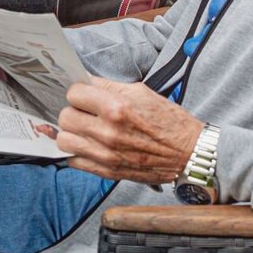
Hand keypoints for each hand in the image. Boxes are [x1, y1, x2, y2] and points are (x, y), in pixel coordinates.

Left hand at [54, 78, 203, 184]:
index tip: (85, 95)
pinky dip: (78, 152)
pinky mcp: (107, 172)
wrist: (188, 153)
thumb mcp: (141, 92)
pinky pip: (74, 161)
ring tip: (85, 129)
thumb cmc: (168, 121)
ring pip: (64, 140)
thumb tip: (86, 81)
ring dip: (72, 132)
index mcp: (116, 108)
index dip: (79, 92)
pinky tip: (90, 146)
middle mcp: (107, 132)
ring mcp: (105, 155)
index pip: (74, 93)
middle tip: (85, 112)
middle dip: (73, 111)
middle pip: (65, 117)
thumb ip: (110, 87)